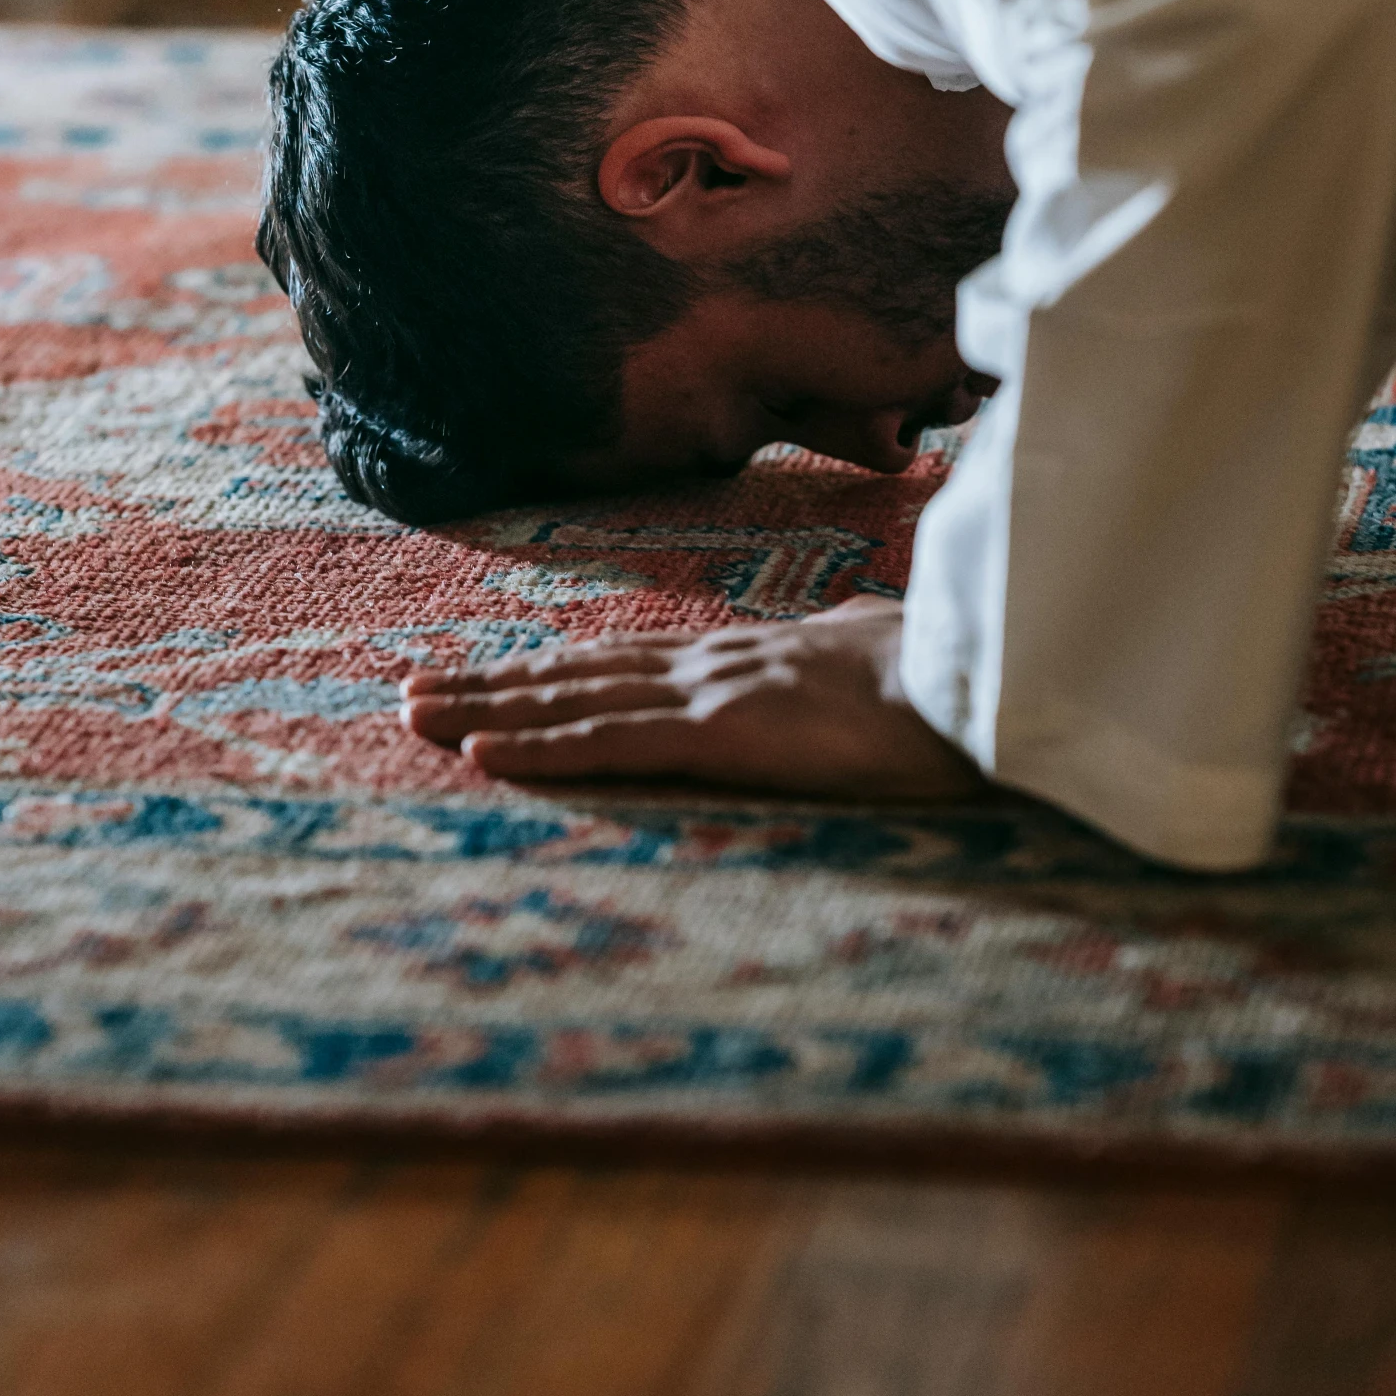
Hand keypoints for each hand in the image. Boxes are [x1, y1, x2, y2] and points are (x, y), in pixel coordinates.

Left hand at [400, 595, 980, 799]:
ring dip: (490, 707)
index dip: (550, 669)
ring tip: (418, 715)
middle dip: (493, 683)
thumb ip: (830, 654)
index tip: (490, 675)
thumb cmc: (942, 671)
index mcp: (742, 655)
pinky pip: (610, 743)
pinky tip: (483, 753)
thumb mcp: (868, 656)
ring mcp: (709, 693)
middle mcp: (709, 664)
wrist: (982, 676)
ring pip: (574, 699)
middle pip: (577, 672)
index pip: (621, 663)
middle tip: (413, 693)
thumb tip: (829, 642)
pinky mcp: (720, 732)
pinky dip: (540, 746)